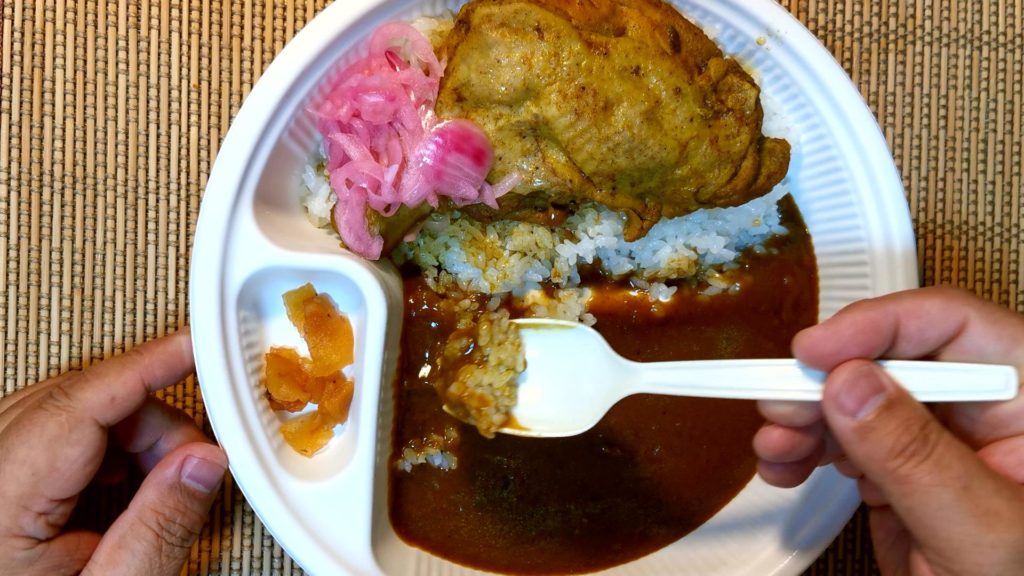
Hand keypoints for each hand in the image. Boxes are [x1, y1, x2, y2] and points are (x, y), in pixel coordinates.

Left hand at [0, 330, 227, 575]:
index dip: (143, 366)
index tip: (192, 346)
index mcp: (0, 499)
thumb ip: (160, 527)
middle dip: (149, 418)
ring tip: (152, 486)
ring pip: (64, 408)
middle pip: (76, 400)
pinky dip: (98, 444)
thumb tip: (204, 463)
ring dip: (125, 432)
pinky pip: (48, 427)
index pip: (77, 404)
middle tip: (191, 462)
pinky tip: (118, 483)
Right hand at [754, 286, 1023, 574]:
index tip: (817, 352)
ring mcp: (939, 441)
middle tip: (780, 401)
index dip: (878, 326)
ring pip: (858, 396)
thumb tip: (852, 385)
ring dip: (803, 415)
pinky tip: (785, 462)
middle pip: (892, 357)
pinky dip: (805, 447)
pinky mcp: (904, 471)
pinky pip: (845, 438)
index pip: (953, 326)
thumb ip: (917, 456)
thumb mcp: (982, 531)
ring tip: (775, 441)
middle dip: (825, 379)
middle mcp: (983, 411)